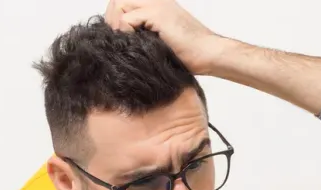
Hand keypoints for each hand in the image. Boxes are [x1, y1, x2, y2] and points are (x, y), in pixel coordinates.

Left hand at [105, 0, 228, 74]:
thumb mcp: (160, 39)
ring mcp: (156, 4)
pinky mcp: (156, 14)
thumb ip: (142, 31)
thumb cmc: (189, 53)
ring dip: (117, 25)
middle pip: (118, 0)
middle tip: (116, 39)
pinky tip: (135, 44)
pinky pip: (126, 19)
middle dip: (111, 19)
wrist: (209, 54)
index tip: (117, 36)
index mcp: (156, 3)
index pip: (123, 1)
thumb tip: (118, 37)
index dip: (114, 17)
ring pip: (119, 5)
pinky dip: (125, 32)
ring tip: (124, 41)